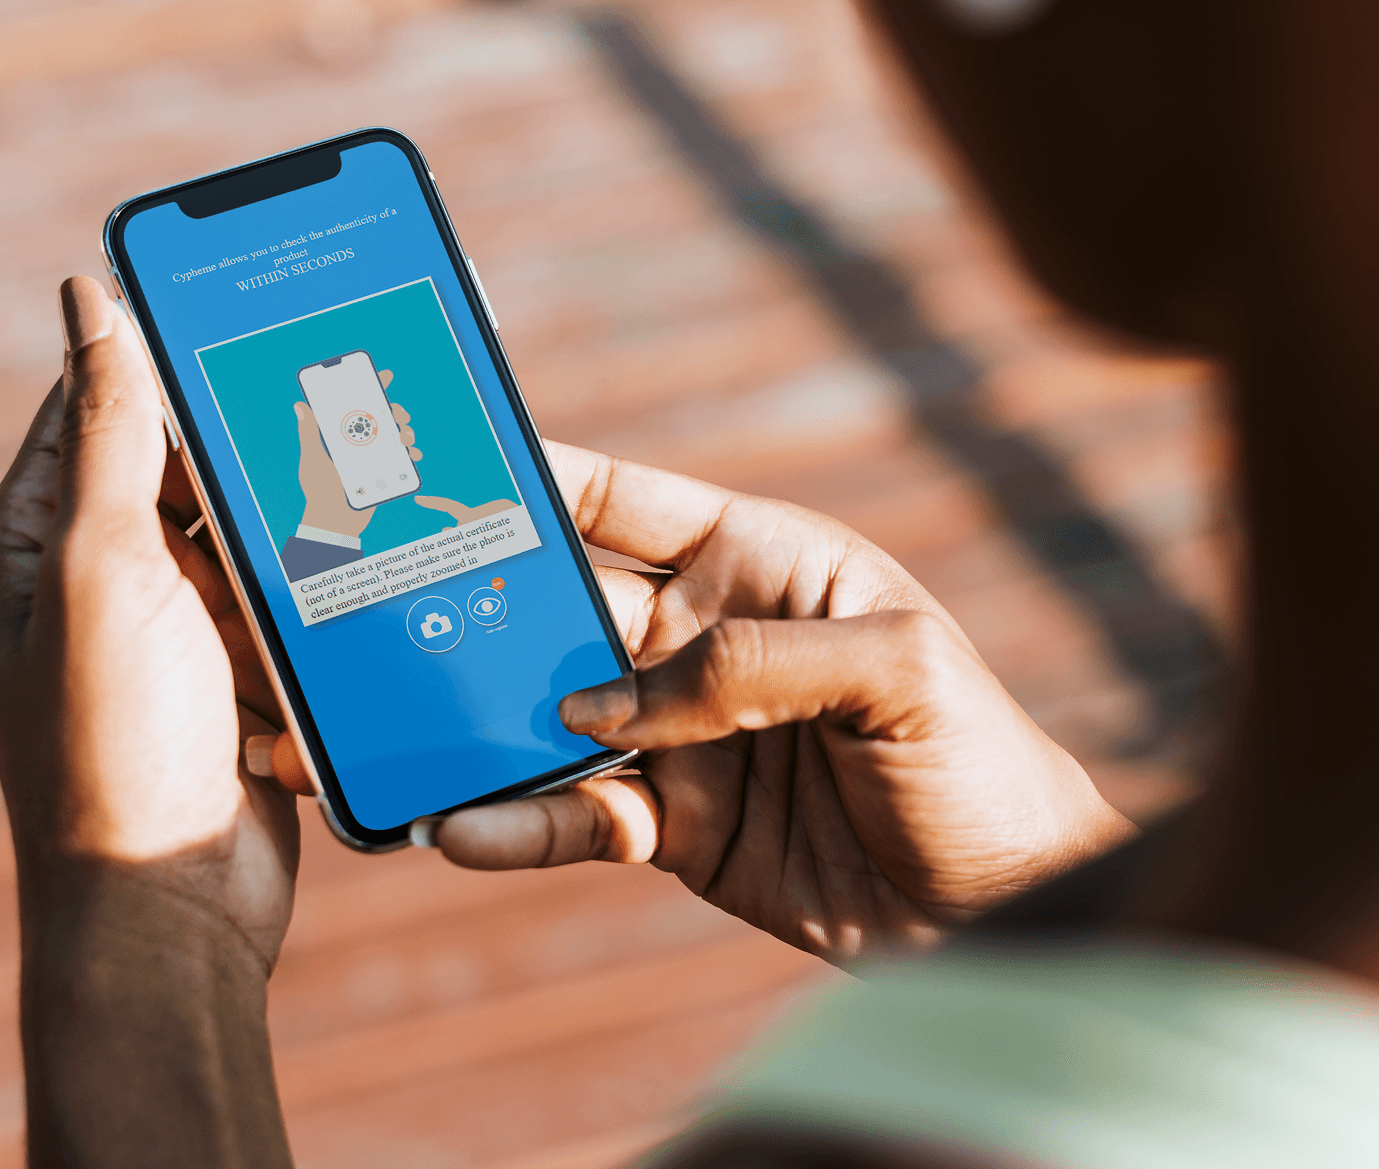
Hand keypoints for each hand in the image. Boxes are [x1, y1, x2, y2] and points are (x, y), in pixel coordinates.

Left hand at [0, 277, 297, 1163]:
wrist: (173, 906)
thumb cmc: (114, 743)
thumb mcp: (105, 568)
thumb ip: (107, 431)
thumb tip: (86, 294)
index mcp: (35, 542)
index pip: (96, 402)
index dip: (166, 346)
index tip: (248, 300)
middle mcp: (98, 580)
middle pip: (190, 468)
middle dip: (259, 445)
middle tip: (340, 390)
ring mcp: (173, 633)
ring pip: (254, 536)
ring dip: (301, 523)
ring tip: (370, 479)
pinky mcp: (240, 678)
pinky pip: (290, 604)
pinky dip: (324, 590)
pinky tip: (377, 564)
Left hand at [295, 368, 417, 535]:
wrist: (335, 522)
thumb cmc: (319, 491)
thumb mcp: (313, 459)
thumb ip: (309, 434)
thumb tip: (300, 406)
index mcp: (341, 436)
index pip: (355, 408)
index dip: (370, 390)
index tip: (384, 377)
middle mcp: (359, 444)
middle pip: (381, 419)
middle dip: (394, 411)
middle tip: (398, 415)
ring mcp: (373, 457)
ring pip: (395, 436)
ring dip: (405, 432)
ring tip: (406, 437)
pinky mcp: (385, 472)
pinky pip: (403, 460)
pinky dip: (411, 455)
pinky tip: (414, 454)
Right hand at [433, 447, 1133, 963]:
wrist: (1008, 913)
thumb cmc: (981, 761)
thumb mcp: (897, 674)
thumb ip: (752, 664)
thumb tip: (604, 703)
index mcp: (762, 562)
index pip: (623, 503)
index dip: (534, 480)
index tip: (437, 465)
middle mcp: (706, 639)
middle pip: (561, 610)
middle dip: (472, 606)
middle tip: (371, 612)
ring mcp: (684, 736)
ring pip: (550, 716)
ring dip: (471, 722)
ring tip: (376, 731)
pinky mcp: (677, 828)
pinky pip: (577, 815)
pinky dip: (517, 821)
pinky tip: (461, 828)